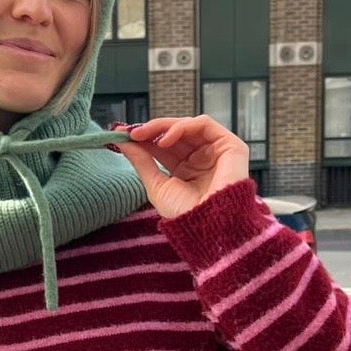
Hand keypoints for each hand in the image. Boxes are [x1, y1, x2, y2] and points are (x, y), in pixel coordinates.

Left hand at [117, 115, 249, 219]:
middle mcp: (201, 158)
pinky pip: (204, 124)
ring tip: (143, 136)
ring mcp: (216, 151)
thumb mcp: (157, 186)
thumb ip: (141, 162)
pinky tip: (165, 140)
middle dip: (151, 130)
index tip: (121, 135)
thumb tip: (123, 143)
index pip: (164, 146)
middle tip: (131, 133)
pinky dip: (182, 127)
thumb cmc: (186, 214)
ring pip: (188, 125)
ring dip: (163, 126)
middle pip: (175, 133)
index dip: (144, 138)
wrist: (209, 226)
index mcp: (186, 169)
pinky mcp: (229, 145)